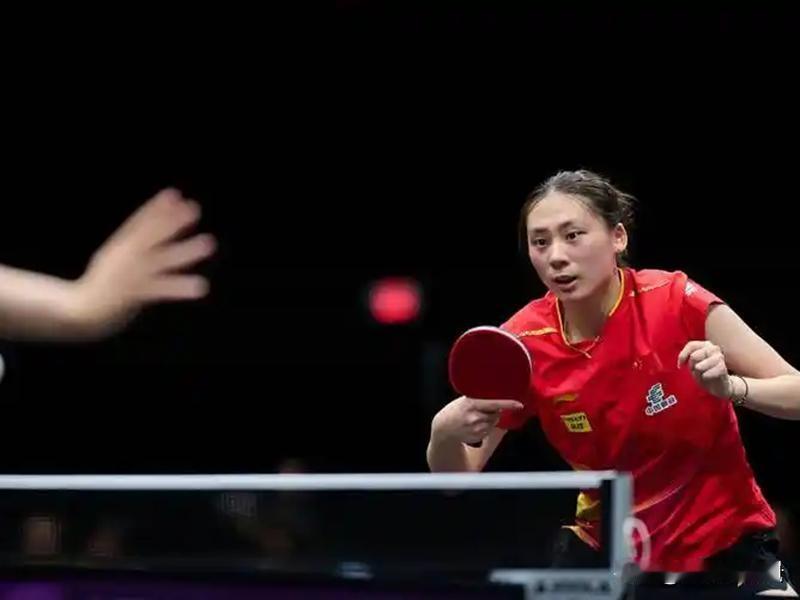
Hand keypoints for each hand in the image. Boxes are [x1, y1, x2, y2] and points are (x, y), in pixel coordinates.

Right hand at [73, 189, 215, 335]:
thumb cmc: (104, 284)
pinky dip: (180, 287)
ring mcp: (131, 274)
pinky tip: (201, 286)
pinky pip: (162, 289)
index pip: (140, 223)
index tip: (174, 194)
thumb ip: (136, 245)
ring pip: (163, 259)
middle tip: (195, 208)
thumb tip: (157, 231)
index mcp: (121, 248)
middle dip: (173, 221)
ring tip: (210, 243)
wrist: (79, 312)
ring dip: (186, 250)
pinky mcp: (135, 294)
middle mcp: (126, 257)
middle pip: (151, 235)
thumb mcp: (115, 260)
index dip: (157, 208)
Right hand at [432, 396, 522, 444]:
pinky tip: (474, 425)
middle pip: (496, 414)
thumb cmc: (454, 411)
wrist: (443, 428)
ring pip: (493, 422)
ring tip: (476, 418)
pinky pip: (489, 430)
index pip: (494, 404)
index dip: (508, 404)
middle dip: (493, 412)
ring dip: (489, 420)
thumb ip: (479, 398)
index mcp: (472, 405)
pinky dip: (485, 427)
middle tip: (482, 410)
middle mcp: (475, 417)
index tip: (519, 404)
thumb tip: (496, 396)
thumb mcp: (464, 400)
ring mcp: (477, 429)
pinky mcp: (478, 437)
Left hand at [678, 340, 731, 398]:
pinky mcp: (722, 368)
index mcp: (706, 345)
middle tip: (696, 370)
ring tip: (702, 374)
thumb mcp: (693, 363)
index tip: (680, 365)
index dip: (683, 355)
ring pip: (699, 366)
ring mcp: (719, 357)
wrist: (720, 385)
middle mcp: (713, 348)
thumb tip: (681, 360)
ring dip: (698, 372)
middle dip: (691, 366)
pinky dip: (704, 377)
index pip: (691, 345)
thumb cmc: (705, 372)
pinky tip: (707, 377)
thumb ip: (688, 357)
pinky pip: (706, 374)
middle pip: (694, 356)